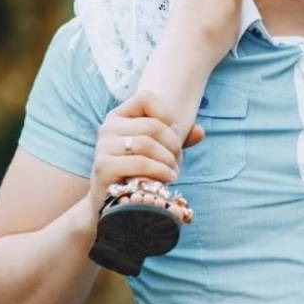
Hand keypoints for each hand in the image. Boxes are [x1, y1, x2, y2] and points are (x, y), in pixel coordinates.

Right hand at [87, 91, 205, 218]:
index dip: (166, 114)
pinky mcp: (103, 167)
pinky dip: (159, 171)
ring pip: (146, 144)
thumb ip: (177, 139)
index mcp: (119, 117)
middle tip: (177, 161)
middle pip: (152, 126)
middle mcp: (107, 128)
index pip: (146, 98)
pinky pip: (140, 163)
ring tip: (173, 172)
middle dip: (173, 145)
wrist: (112, 205)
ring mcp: (103, 147)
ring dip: (167, 160)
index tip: (174, 135)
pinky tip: (166, 179)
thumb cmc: (138, 174)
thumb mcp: (159, 152)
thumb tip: (200, 132)